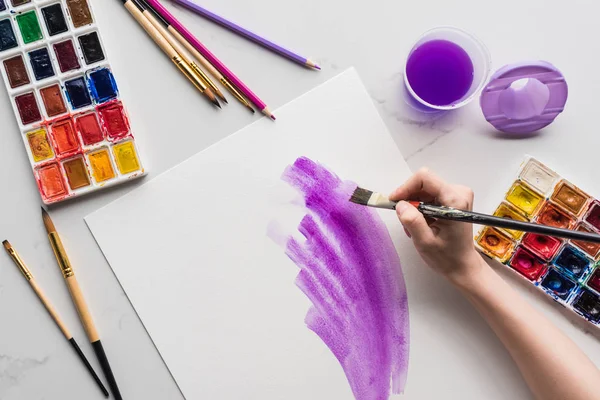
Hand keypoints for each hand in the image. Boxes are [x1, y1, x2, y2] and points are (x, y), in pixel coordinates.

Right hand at [389, 168, 484, 283]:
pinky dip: (420, 208)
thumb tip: (400, 204)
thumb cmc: (446, 257)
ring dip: (414, 206)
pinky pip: (429, 195)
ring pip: (424, 190)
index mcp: (455, 200)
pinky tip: (420, 224)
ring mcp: (457, 194)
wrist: (463, 265)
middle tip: (404, 220)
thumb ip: (412, 221)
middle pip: (424, 183)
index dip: (406, 187)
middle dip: (409, 200)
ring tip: (412, 227)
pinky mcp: (453, 199)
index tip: (394, 201)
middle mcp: (459, 192)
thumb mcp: (425, 242)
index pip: (425, 178)